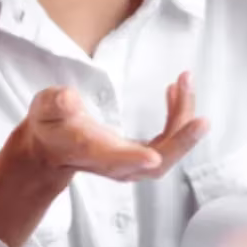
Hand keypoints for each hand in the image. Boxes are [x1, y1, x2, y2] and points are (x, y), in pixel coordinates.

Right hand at [0, 74, 208, 246]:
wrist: (52, 147)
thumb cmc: (50, 126)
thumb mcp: (45, 109)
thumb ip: (55, 104)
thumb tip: (68, 99)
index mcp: (93, 153)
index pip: (115, 161)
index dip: (133, 160)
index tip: (152, 157)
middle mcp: (117, 164)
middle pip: (156, 163)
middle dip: (181, 142)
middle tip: (201, 120)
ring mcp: (133, 163)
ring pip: (168, 151)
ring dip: (183, 120)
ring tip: (185, 82)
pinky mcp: (141, 155)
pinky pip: (168, 141)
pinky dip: (178, 119)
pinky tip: (175, 92)